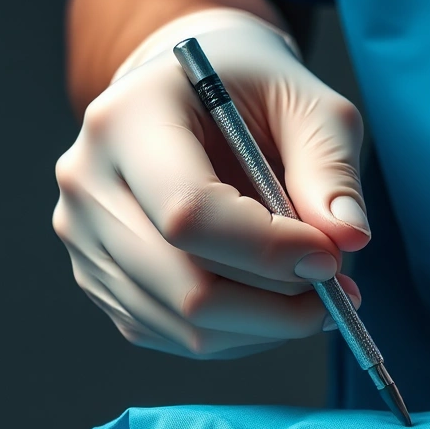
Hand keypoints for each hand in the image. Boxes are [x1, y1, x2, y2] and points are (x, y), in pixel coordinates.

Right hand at [53, 9, 369, 357]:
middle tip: (338, 294)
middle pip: (184, 286)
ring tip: (314, 296)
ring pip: (182, 325)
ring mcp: (83, 237)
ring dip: (264, 326)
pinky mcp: (98, 279)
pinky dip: (237, 333)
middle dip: (277, 305)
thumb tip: (347, 241)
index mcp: (127, 119)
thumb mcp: (307, 105)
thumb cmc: (252, 92)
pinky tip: (269, 301)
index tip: (330, 259)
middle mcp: (88, 182)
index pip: (189, 214)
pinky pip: (173, 336)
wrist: (189, 96)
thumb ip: (330, 168)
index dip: (267, 252)